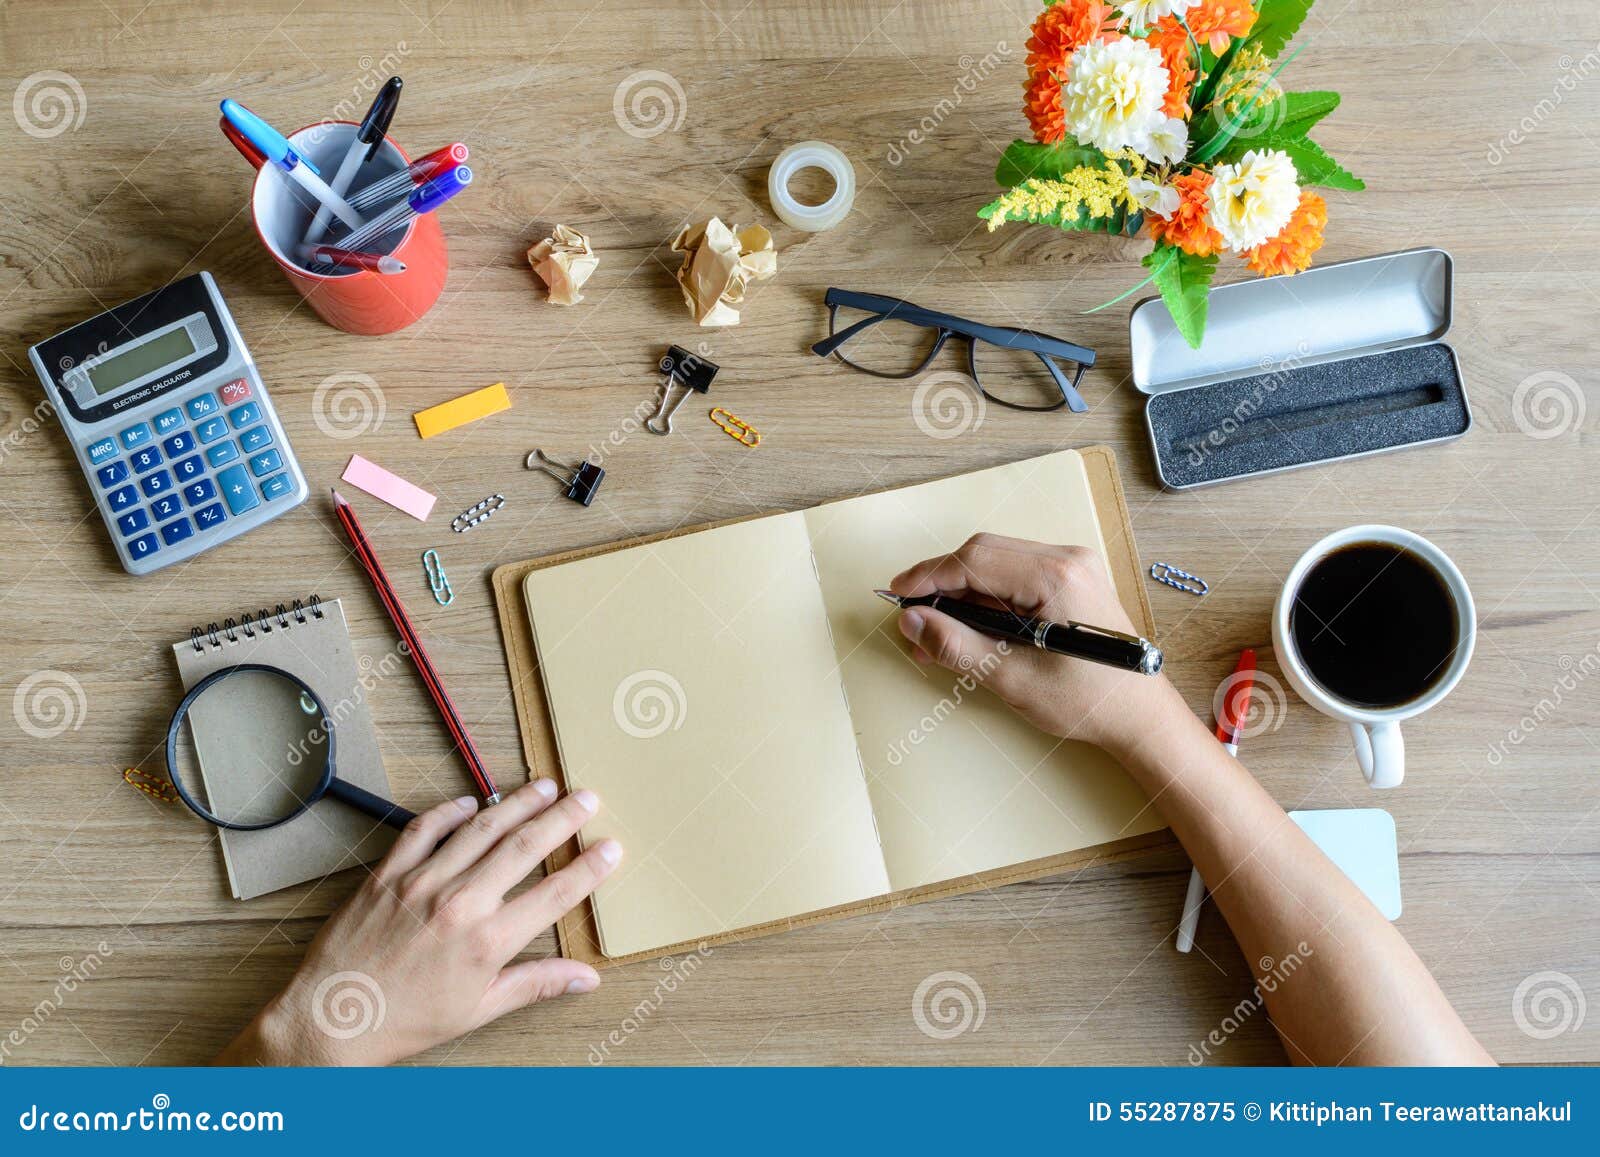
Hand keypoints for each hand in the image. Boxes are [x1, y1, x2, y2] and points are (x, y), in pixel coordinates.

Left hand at [215, 779, 620, 1065]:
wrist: (332, 1019)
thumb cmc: (405, 1021)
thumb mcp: (478, 1010)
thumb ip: (534, 984)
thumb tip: (586, 978)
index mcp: (488, 942)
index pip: (555, 892)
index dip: (590, 867)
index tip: (611, 847)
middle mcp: (460, 904)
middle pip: (524, 847)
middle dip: (562, 818)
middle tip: (586, 797)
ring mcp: (422, 883)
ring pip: (480, 829)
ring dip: (517, 803)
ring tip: (544, 786)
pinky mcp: (388, 874)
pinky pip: (423, 830)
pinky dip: (450, 811)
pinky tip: (471, 801)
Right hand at [889, 533, 1180, 753]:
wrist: (1140, 714)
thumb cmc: (1089, 701)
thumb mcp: (1013, 679)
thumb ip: (957, 645)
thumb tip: (912, 622)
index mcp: (1057, 577)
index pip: (975, 560)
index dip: (929, 576)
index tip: (897, 595)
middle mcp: (1068, 559)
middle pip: (983, 553)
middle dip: (942, 584)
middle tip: (914, 621)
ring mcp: (1072, 566)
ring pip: (996, 562)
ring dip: (961, 593)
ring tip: (937, 635)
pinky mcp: (1071, 579)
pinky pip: (1015, 575)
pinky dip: (986, 598)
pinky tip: (969, 629)